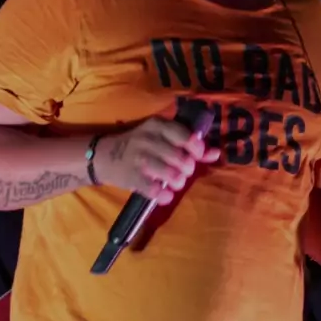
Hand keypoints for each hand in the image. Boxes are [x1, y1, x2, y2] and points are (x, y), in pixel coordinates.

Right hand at [94, 116, 219, 204]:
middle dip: (187, 169)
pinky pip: (155, 190)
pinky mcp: (131, 177)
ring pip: (171, 174)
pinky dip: (164, 195)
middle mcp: (148, 139)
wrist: (104, 156)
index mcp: (157, 125)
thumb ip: (189, 143)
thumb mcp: (162, 137)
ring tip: (175, 183)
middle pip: (181, 158)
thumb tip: (216, 152)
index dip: (197, 149)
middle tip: (183, 172)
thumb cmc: (140, 145)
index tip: (196, 156)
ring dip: (178, 182)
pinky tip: (165, 194)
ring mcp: (139, 158)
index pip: (185, 135)